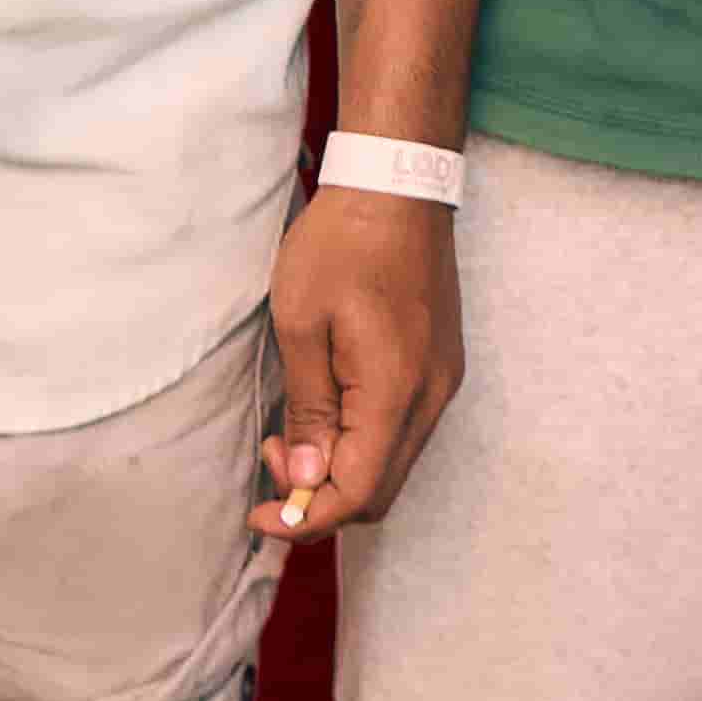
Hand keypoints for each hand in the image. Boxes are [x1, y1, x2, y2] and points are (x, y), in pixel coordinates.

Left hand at [258, 185, 460, 537]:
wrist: (397, 183)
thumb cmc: (341, 245)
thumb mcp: (301, 323)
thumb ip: (307, 409)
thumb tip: (304, 477)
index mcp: (394, 390)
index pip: (357, 493)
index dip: (305, 516)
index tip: (259, 514)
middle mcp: (430, 396)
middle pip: (380, 490)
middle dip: (320, 497)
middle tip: (272, 457)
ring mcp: (442, 381)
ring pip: (394, 463)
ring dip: (342, 469)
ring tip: (293, 432)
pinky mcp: (441, 365)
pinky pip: (405, 431)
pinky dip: (364, 442)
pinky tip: (329, 410)